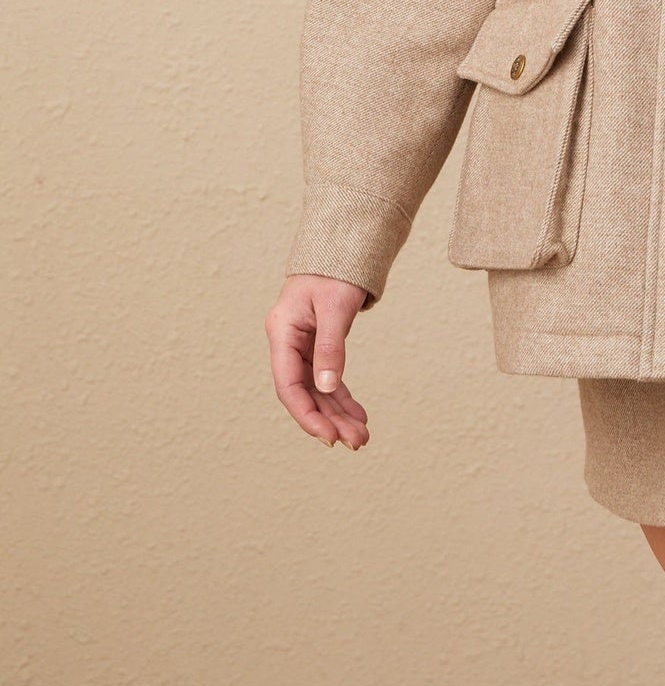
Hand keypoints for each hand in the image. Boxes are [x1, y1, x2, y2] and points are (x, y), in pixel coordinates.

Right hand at [265, 274, 370, 449]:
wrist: (342, 243)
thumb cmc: (335, 270)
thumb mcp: (335, 307)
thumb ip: (330, 347)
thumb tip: (328, 388)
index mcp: (282, 331)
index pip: (289, 385)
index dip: (307, 415)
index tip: (329, 437)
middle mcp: (288, 341)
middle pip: (305, 392)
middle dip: (329, 420)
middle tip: (357, 443)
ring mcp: (301, 344)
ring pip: (317, 389)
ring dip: (338, 413)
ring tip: (361, 437)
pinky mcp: (316, 344)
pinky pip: (327, 377)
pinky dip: (342, 396)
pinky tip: (357, 415)